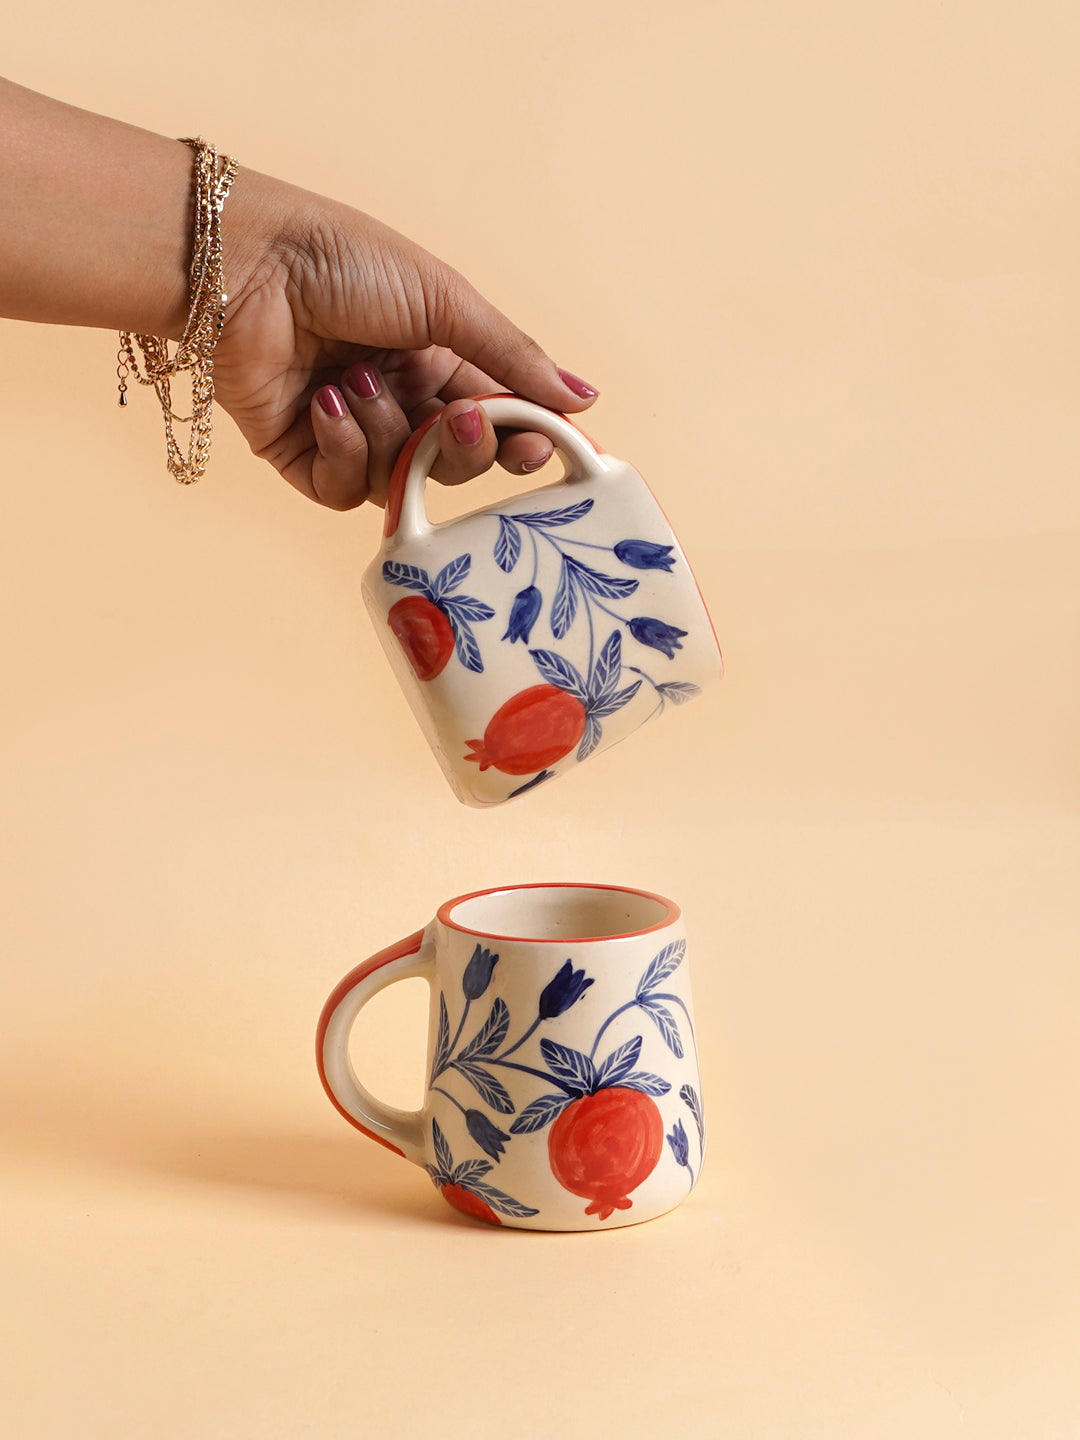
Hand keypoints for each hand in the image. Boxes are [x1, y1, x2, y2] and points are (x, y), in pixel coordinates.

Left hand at [213, 172, 598, 509]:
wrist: (244, 263)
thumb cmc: (341, 261)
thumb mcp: (444, 301)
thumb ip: (513, 357)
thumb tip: (583, 399)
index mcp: (438, 360)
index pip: (495, 422)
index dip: (517, 441)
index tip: (537, 445)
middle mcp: (399, 401)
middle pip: (454, 463)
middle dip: (457, 445)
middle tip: (451, 416)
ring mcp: (352, 433)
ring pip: (400, 480)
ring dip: (386, 430)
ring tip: (354, 377)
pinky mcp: (303, 458)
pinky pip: (345, 490)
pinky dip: (343, 450)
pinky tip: (324, 403)